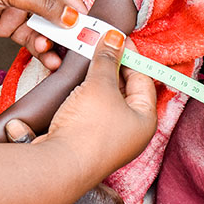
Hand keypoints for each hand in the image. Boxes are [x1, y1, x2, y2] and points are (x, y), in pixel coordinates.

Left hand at [0, 0, 86, 68]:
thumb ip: (40, 1)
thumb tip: (71, 15)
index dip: (76, 2)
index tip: (90, 21)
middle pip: (54, 5)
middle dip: (68, 25)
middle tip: (82, 43)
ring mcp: (14, 4)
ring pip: (43, 25)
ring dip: (52, 40)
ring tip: (58, 54)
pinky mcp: (4, 24)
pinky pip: (28, 37)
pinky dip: (38, 48)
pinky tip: (46, 58)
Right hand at [6, 33, 156, 181]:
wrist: (58, 164)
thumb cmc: (88, 131)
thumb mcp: (100, 85)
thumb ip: (107, 59)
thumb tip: (115, 38)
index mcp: (145, 120)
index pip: (143, 79)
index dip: (130, 56)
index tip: (117, 39)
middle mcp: (130, 132)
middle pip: (124, 89)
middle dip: (110, 67)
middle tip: (98, 46)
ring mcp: (107, 138)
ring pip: (104, 100)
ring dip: (95, 80)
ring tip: (85, 60)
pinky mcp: (86, 141)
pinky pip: (88, 110)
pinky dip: (83, 95)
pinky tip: (74, 83)